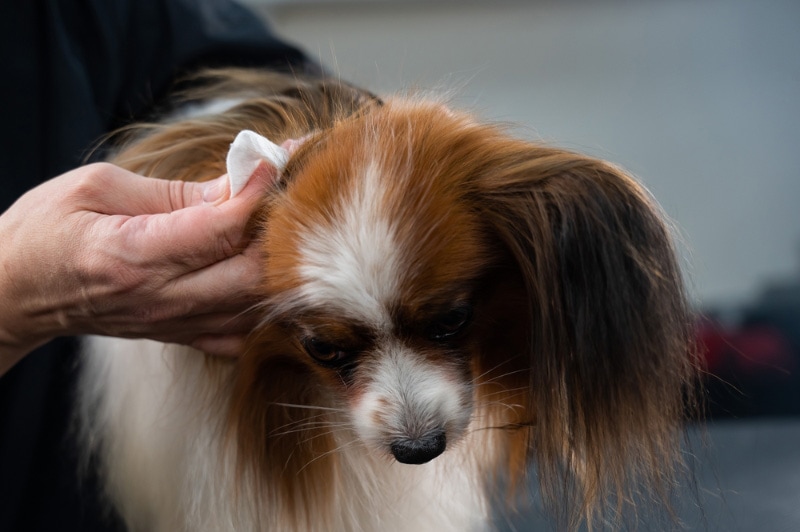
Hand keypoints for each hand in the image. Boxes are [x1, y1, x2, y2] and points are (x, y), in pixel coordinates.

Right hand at [0, 162, 273, 374]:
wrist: (13, 292)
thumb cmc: (45, 232)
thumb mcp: (96, 189)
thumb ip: (171, 192)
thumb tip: (233, 187)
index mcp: (135, 254)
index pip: (220, 227)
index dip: (258, 192)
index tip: (276, 160)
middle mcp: (162, 297)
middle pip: (252, 272)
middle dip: (280, 229)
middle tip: (286, 192)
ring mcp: (173, 323)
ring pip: (254, 303)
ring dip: (278, 264)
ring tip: (280, 225)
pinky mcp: (179, 336)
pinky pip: (240, 333)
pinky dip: (261, 304)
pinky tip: (262, 273)